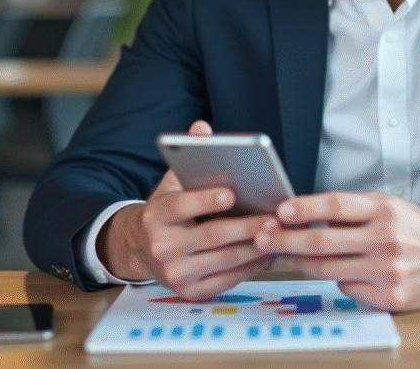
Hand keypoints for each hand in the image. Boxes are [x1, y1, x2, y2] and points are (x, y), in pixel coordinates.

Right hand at [97, 120, 273, 299]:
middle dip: (246, 227)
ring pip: (224, 260)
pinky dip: (251, 267)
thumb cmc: (166, 212)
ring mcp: (176, 273)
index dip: (206, 199)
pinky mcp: (190, 292)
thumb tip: (202, 127)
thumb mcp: (170, 183)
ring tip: (278, 233)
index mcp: (156, 216)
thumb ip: (188, 156)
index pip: (181, 206)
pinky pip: (228, 279)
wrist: (141, 249)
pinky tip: (267, 252)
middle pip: (211, 236)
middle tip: (273, 218)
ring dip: (255, 248)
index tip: (232, 192)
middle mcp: (162, 247)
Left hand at [253, 192, 419, 311]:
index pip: (335, 205)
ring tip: (285, 254)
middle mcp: (385, 238)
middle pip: (323, 240)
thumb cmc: (414, 227)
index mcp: (382, 209)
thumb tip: (306, 216)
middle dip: (286, 239)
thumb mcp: (387, 205)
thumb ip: (352, 211)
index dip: (304, 207)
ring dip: (300, 262)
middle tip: (263, 237)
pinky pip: (347, 289)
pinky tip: (337, 272)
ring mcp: (387, 270)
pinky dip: (337, 280)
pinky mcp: (390, 296)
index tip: (280, 210)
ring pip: (328, 269)